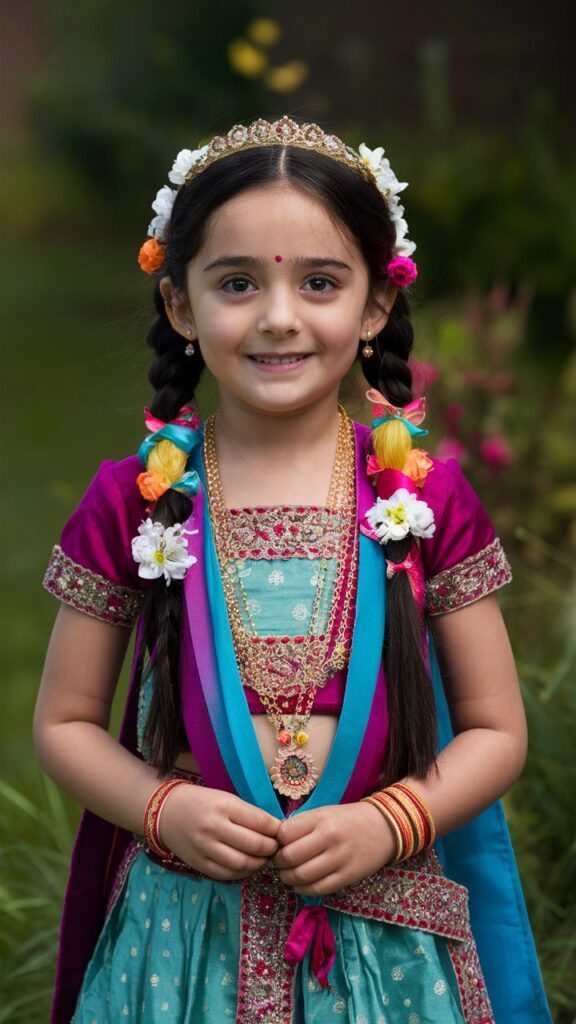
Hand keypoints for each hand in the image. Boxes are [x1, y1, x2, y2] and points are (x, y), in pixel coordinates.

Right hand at [159, 784, 279, 880]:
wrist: (166, 812)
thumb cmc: (202, 802)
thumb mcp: (226, 799)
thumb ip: (249, 814)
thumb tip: (276, 830)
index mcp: (224, 806)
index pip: (260, 822)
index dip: (276, 830)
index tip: (282, 832)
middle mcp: (214, 827)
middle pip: (254, 845)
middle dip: (271, 849)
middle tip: (276, 848)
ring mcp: (205, 848)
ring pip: (242, 864)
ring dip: (259, 864)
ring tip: (264, 859)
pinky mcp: (199, 864)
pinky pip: (227, 874)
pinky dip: (242, 873)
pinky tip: (248, 867)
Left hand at [273, 802, 394, 895]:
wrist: (384, 828)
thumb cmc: (348, 819)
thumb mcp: (324, 813)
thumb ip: (302, 825)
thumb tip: (276, 842)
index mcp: (321, 819)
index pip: (285, 834)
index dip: (276, 841)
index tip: (277, 844)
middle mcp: (329, 838)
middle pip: (290, 857)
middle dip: (278, 863)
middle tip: (279, 862)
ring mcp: (339, 859)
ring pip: (302, 876)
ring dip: (288, 878)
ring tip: (287, 874)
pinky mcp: (347, 877)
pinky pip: (318, 889)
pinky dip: (302, 889)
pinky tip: (300, 885)